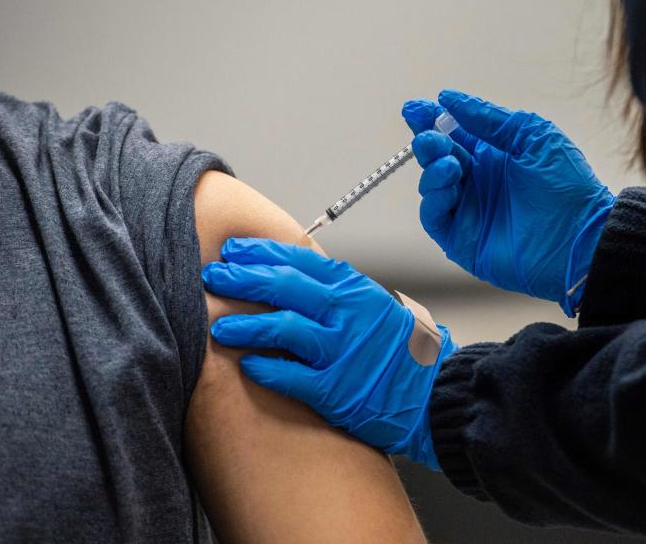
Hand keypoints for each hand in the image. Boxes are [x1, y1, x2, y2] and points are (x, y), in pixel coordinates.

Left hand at [201, 237, 456, 469]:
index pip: (300, 260)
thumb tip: (289, 274)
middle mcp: (348, 314)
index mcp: (356, 289)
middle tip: (212, 277)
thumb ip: (337, 292)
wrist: (433, 394)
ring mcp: (342, 352)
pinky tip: (247, 365)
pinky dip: (266, 369)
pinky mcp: (337, 390)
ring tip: (217, 327)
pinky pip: (291, 376)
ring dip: (244, 325)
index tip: (233, 250)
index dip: (262, 252)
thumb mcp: (374, 307)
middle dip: (242, 279)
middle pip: (284, 287)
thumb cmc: (400, 351)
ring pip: (282, 328)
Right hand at [402, 90, 615, 314]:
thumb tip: (449, 99)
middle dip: (427, 142)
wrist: (582, 237)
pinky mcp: (463, 240)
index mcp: (495, 156)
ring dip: (432, 169)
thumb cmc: (568, 186)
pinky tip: (448, 184)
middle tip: (429, 136)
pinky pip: (434, 217)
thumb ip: (489, 119)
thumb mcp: (532, 136)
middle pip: (437, 157)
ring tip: (450, 162)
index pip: (454, 134)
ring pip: (432, 185)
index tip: (415, 108)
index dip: (431, 120)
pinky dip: (433, 199)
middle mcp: (478, 182)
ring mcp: (469, 211)